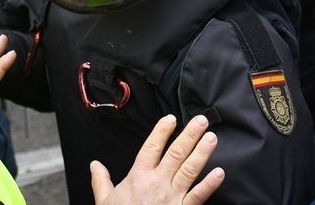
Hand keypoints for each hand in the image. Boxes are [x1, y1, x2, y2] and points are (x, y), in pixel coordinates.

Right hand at [92, 114, 224, 204]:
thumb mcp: (104, 201)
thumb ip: (100, 181)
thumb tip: (94, 165)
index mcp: (138, 177)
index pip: (152, 148)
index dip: (161, 132)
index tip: (171, 119)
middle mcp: (157, 183)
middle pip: (176, 154)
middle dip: (189, 135)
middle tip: (201, 120)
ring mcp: (172, 197)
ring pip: (189, 170)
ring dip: (202, 153)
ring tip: (211, 137)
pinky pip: (198, 196)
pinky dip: (209, 185)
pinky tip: (219, 172)